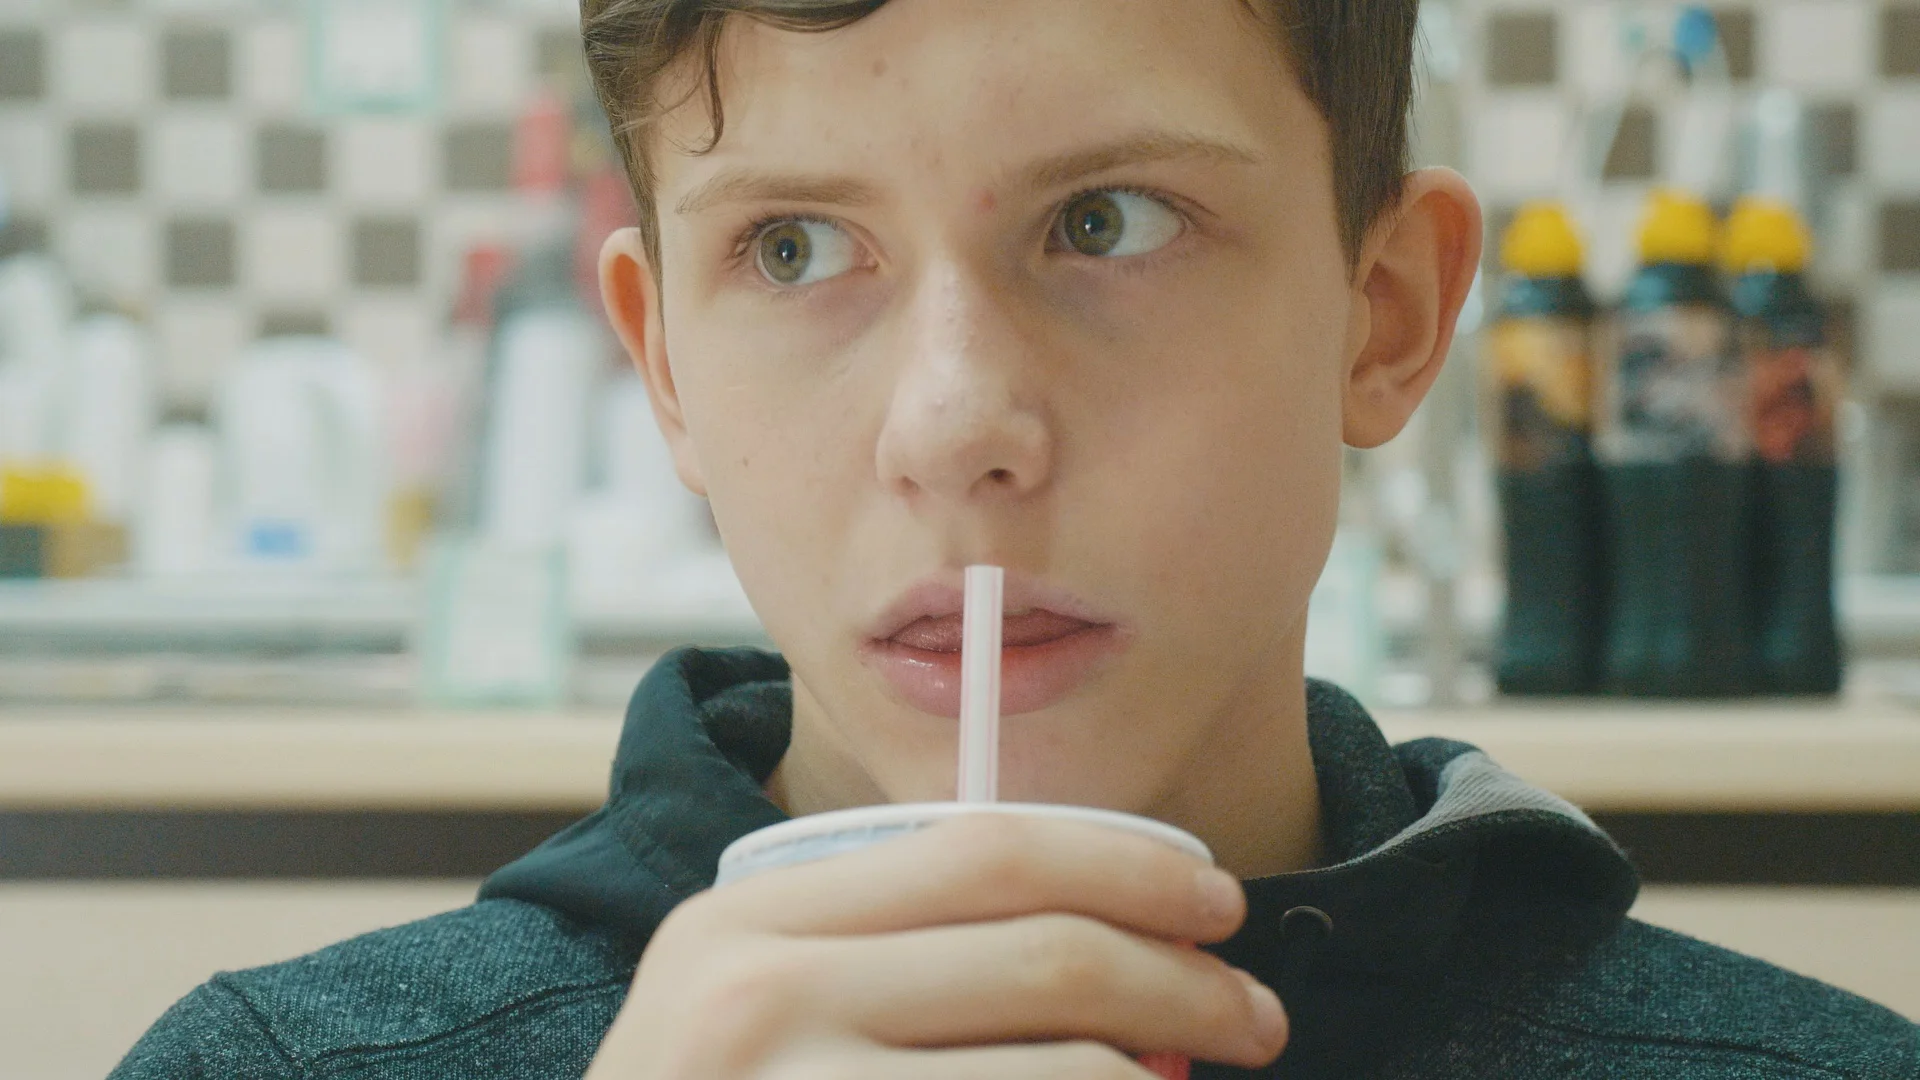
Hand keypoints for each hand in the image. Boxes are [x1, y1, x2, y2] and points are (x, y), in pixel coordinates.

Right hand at [586, 812, 1287, 1078]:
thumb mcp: (748, 1012)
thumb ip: (884, 955)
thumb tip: (1108, 935)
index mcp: (744, 923)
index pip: (984, 849)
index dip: (1128, 866)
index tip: (1217, 904)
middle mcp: (758, 1003)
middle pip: (1047, 957)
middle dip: (1188, 982)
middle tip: (1257, 1015)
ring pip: (1071, 1076)